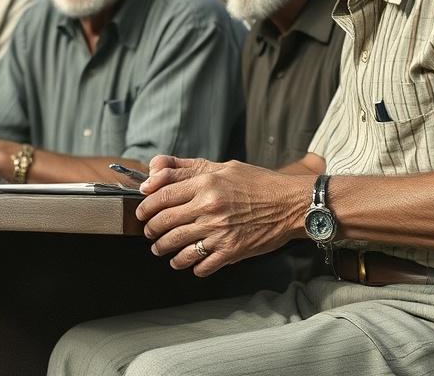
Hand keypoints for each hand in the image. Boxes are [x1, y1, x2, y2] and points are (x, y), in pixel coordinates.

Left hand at [136, 155, 310, 276]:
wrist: (292, 205)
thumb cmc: (258, 183)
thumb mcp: (223, 166)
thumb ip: (186, 168)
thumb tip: (153, 173)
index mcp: (206, 183)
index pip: (161, 196)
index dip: (146, 206)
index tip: (142, 212)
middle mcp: (209, 208)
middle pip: (164, 223)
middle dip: (150, 231)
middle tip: (149, 233)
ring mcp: (219, 232)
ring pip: (177, 247)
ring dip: (164, 251)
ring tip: (161, 250)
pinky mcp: (230, 251)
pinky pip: (200, 265)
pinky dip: (190, 266)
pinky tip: (188, 263)